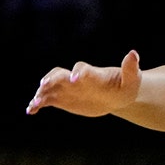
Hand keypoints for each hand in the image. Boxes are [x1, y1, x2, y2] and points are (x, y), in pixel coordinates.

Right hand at [27, 50, 142, 117]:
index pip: (81, 69)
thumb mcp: (132, 80)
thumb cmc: (125, 87)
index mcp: (91, 73)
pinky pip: (47, 99)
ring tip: (35, 102)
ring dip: (41, 92)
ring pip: (49, 86)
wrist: (116, 97)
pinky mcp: (62, 98)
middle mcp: (75, 78)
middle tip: (45, 85)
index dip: (78, 73)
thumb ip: (130, 69)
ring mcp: (67, 88)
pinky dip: (38, 103)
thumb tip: (133, 54)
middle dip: (52, 78)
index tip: (75, 80)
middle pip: (59, 73)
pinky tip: (30, 110)